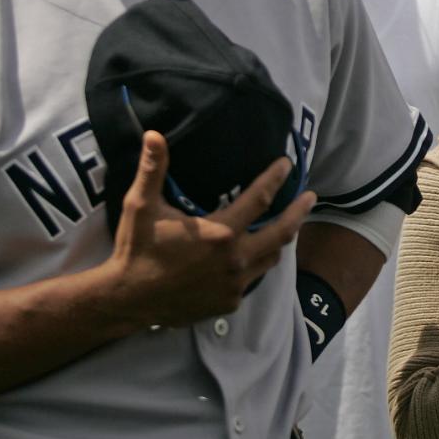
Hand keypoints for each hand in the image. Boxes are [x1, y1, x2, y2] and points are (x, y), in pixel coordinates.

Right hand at [103, 132, 315, 326]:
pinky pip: (252, 279)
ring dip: (281, 239)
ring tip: (288, 224)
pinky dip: (257, 264)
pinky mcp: (229, 303)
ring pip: (270, 258)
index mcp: (220, 233)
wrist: (127, 300)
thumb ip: (152, 170)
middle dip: (299, 211)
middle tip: (311, 197)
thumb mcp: (141, 207)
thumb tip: (154, 134)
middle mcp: (235, 259)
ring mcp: (234, 284)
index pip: (260, 199)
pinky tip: (253, 255)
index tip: (287, 164)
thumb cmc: (137, 249)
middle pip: (282, 232)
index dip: (275, 178)